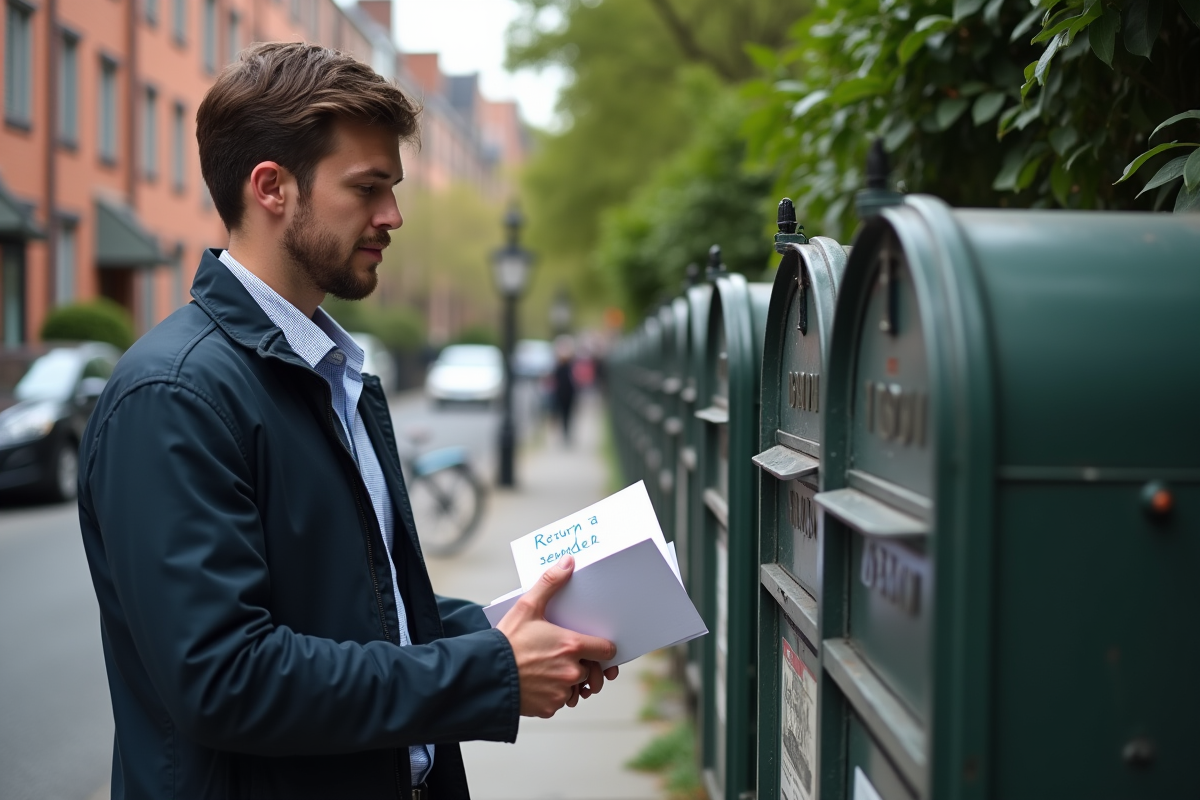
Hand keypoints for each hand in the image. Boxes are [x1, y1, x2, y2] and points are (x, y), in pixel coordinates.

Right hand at [496, 555, 616, 717]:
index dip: (602, 648)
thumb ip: (550, 583)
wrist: (484, 675)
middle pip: (593, 671)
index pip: (607, 651)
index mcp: (571, 646)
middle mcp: (571, 672)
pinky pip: (560, 702)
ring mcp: (561, 693)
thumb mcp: (527, 606)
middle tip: (564, 657)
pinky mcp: (550, 708)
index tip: (593, 646)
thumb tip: (569, 561)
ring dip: (569, 682)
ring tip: (549, 670)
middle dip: (584, 665)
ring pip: (577, 688)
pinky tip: (538, 683)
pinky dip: (553, 695)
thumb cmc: (506, 640)